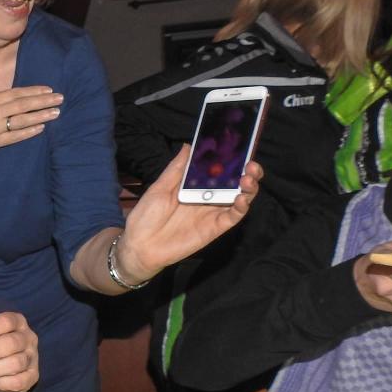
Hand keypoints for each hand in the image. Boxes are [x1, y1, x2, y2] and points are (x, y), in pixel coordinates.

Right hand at [0, 59, 61, 168]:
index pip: (16, 94)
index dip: (34, 92)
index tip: (48, 89)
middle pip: (24, 106)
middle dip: (43, 102)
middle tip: (60, 99)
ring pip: (22, 121)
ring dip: (40, 116)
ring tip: (55, 113)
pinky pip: (15, 137)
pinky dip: (28, 133)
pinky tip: (40, 129)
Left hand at [115, 145, 262, 281]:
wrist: (140, 245)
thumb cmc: (146, 215)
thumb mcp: (160, 187)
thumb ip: (177, 169)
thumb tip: (189, 145)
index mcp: (195, 185)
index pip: (219, 169)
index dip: (232, 159)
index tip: (241, 146)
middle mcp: (208, 197)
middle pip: (235, 182)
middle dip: (247, 171)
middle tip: (250, 163)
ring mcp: (212, 212)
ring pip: (240, 197)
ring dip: (249, 187)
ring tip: (249, 177)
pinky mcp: (215, 227)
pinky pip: (233, 216)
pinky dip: (241, 207)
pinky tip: (242, 198)